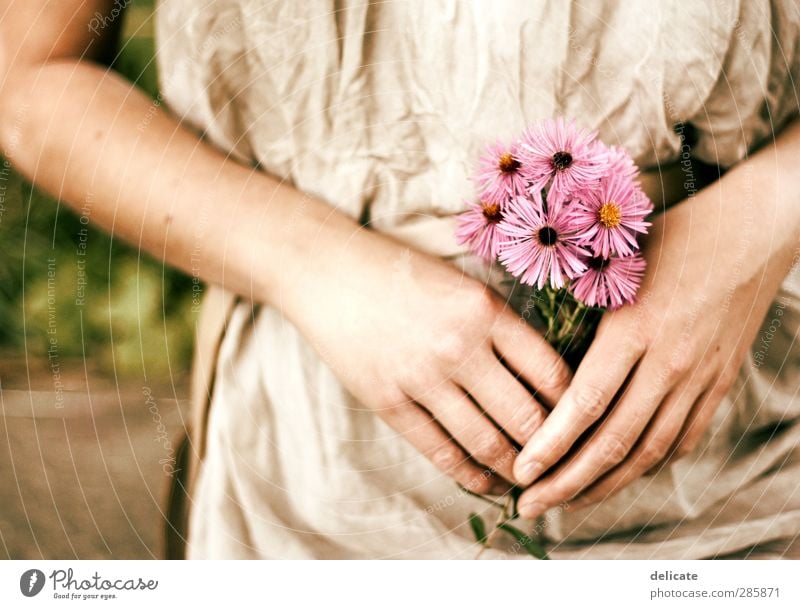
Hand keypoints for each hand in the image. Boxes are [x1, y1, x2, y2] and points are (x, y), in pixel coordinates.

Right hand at [285, 225, 571, 494]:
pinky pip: (440, 451)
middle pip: (527, 417)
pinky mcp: (388, 401)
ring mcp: (421, 377)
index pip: (552, 374)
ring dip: (514, 470)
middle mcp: (460, 346)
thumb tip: (547, 382)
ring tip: (528, 481)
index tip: (580, 425)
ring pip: (487, 442)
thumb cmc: (403, 273)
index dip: (575, 408)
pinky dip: (470, 476)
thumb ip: (503, 328)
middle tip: (563, 465)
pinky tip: (486, 483)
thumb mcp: (463, 286)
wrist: (328, 270)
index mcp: (486, 310)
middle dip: (551, 450)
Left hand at [511, 153, 799, 517]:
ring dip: (607, 483)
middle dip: (568, 480)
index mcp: (634, 328)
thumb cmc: (675, 236)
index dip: (551, 444)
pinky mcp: (720, 381)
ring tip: (571, 500)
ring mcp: (699, 376)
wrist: (755, 230)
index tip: (521, 471)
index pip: (586, 403)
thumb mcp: (619, 264)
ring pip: (649, 449)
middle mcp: (668, 361)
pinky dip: (652, 463)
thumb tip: (535, 354)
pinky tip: (625, 474)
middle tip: (532, 504)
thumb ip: (582, 310)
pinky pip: (685, 437)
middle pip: (614, 440)